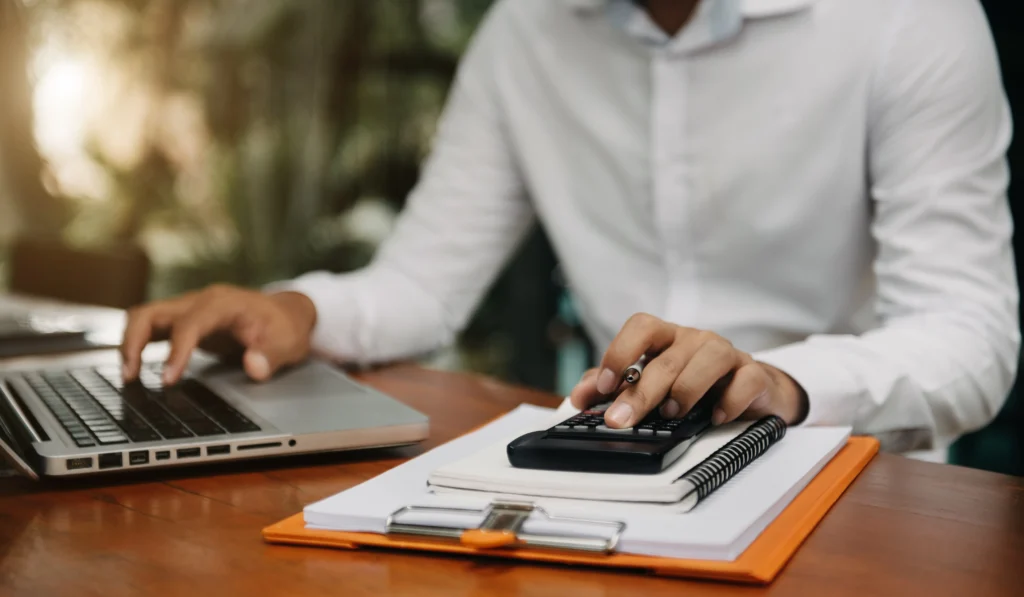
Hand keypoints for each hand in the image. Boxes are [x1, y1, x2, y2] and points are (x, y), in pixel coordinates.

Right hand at [120, 284, 316, 384]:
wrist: (286, 313)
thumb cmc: (285, 327)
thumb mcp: (288, 343)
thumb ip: (272, 355)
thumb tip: (254, 367)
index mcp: (224, 303)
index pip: (191, 323)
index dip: (177, 351)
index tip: (168, 380)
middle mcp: (200, 301)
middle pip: (152, 312)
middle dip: (134, 341)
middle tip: (130, 375)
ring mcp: (189, 309)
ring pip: (144, 317)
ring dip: (130, 343)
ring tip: (128, 375)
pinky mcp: (184, 320)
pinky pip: (152, 328)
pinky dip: (138, 345)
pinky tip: (136, 368)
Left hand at [570, 313, 808, 428]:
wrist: (747, 392)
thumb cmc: (692, 384)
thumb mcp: (649, 382)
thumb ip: (613, 386)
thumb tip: (579, 395)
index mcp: (666, 338)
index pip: (641, 326)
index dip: (620, 352)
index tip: (605, 386)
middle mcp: (695, 340)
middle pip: (667, 358)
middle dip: (641, 392)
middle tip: (621, 420)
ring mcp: (727, 354)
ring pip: (710, 358)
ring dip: (687, 388)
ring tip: (672, 413)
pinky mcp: (753, 374)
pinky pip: (746, 379)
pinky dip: (730, 399)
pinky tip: (715, 416)